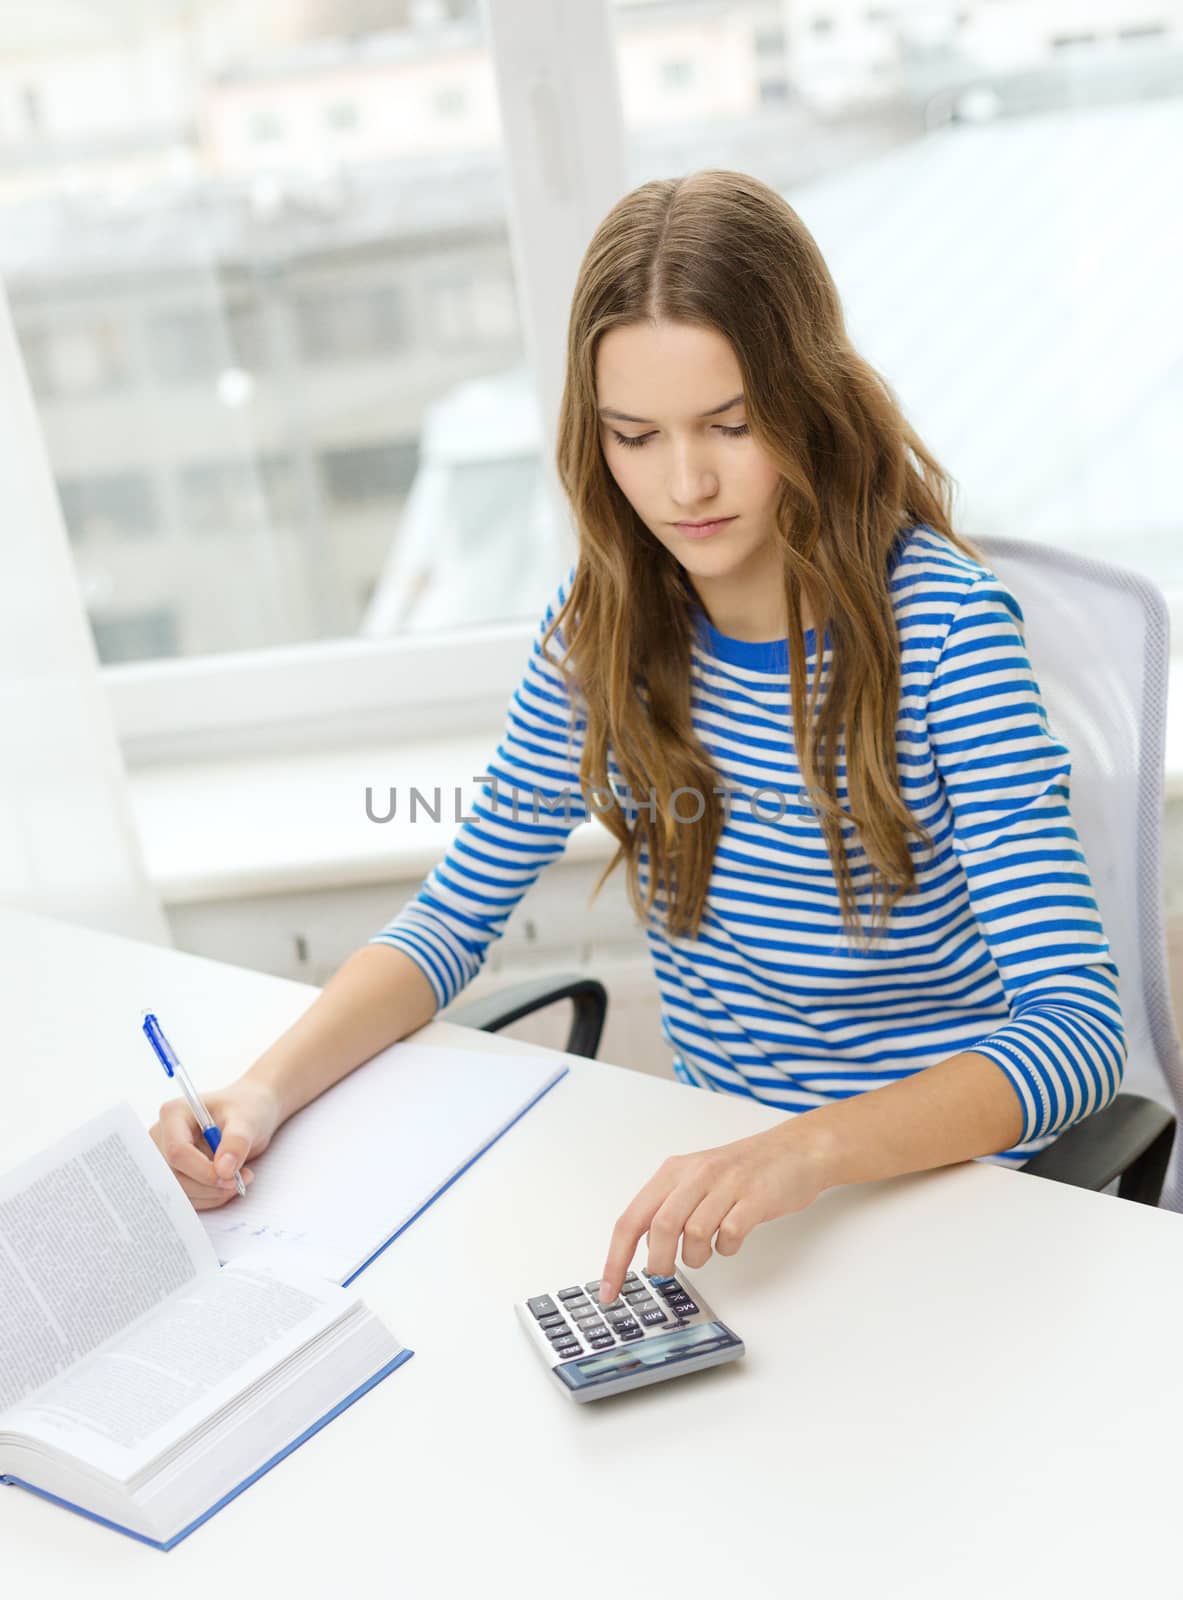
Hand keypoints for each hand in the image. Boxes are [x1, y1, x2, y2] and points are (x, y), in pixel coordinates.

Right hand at [149, 1079, 282, 1210]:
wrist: (250, 1112)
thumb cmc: (247, 1108)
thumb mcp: (248, 1120)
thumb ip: (236, 1142)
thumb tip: (223, 1170)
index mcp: (174, 1114)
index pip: (177, 1151)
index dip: (202, 1171)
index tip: (230, 1177)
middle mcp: (163, 1135)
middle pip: (174, 1175)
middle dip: (208, 1186)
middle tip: (238, 1181)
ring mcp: (166, 1156)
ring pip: (179, 1191)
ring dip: (211, 1194)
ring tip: (238, 1179)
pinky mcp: (175, 1172)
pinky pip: (186, 1196)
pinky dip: (210, 1197)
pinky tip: (227, 1184)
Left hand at [597, 1118, 830, 1303]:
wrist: (795, 1150)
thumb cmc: (743, 1170)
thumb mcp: (697, 1179)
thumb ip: (669, 1208)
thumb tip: (645, 1250)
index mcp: (674, 1172)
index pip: (631, 1219)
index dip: (616, 1258)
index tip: (609, 1290)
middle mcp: (696, 1174)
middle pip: (660, 1227)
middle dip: (658, 1262)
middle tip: (665, 1273)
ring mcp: (727, 1185)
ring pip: (694, 1233)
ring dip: (696, 1256)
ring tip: (706, 1251)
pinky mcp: (755, 1199)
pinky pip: (730, 1235)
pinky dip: (726, 1249)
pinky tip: (730, 1241)